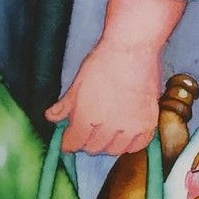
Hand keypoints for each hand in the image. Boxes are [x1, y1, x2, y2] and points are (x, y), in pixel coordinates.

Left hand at [45, 0, 185, 155]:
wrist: (132, 48)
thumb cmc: (103, 61)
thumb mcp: (78, 83)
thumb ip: (65, 105)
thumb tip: (51, 117)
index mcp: (87, 116)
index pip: (74, 143)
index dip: (69, 143)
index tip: (69, 141)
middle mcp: (108, 126)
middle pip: (93, 148)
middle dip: (87, 142)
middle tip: (88, 132)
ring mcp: (130, 126)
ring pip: (115, 150)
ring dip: (107, 145)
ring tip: (106, 134)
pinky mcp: (148, 123)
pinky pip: (137, 145)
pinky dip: (129, 144)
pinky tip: (125, 136)